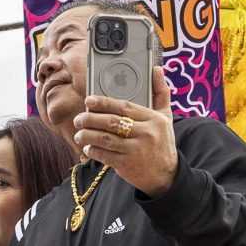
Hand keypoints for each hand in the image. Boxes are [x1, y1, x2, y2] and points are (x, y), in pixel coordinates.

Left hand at [75, 69, 177, 194]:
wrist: (165, 176)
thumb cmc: (162, 142)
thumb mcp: (165, 118)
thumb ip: (160, 93)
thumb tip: (156, 69)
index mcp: (154, 119)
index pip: (124, 107)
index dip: (104, 102)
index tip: (89, 100)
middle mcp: (146, 134)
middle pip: (112, 122)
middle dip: (90, 119)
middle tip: (79, 119)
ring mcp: (136, 150)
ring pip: (105, 139)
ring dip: (87, 135)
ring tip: (79, 134)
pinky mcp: (127, 165)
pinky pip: (104, 155)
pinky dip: (93, 151)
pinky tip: (88, 147)